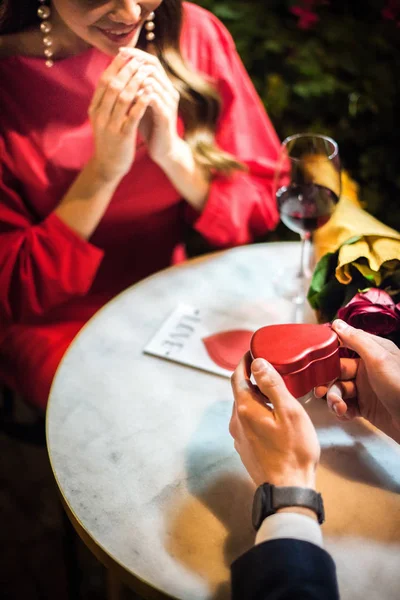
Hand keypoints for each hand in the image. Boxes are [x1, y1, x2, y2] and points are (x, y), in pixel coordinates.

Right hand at [88, 51, 151, 182]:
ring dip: (135, 82)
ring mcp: (110, 126)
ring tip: (146, 72)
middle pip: (113, 86)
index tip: (127, 55)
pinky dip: (141, 102)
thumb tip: (116, 76)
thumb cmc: (109, 140)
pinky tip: (149, 93)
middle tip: (139, 59)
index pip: (104, 81)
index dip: (116, 66)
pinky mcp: (122, 136)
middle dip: (127, 70)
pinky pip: (132, 116)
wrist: (108, 166)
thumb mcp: (103, 118)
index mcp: (94, 108)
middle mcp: (100, 115)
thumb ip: (107, 100)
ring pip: (123, 98)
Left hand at [118, 48, 180, 165]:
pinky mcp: (166, 116)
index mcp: (162, 86)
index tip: (119, 51)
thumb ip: (132, 89)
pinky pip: (154, 100)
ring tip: (120, 76)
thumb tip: (116, 73)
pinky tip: (128, 95)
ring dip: (136, 78)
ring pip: (153, 81)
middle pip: (153, 67)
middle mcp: (168, 91)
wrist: (162, 149)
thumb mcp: (139, 103)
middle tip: (119, 59)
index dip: (136, 54)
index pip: (151, 61)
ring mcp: (169, 103)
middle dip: (134, 62)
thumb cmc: (149, 126)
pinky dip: (140, 95)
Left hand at [230, 353, 319, 488]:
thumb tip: (258, 363)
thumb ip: (272, 385)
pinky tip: (273, 417)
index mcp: (245, 409)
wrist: (288, 489)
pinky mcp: (245, 448)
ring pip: (244, 408)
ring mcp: (239, 437)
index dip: (245, 362)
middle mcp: (236, 421)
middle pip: (240, 392)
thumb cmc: (294, 450)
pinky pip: (248, 423)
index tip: (255, 352)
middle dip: (252, 378)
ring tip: (275, 392)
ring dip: (256, 397)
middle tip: (270, 369)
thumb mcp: (289, 412)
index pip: (238, 376)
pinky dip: (257, 412)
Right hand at [314, 319, 399, 441]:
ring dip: (334, 399)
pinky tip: (345, 414)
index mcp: (371, 352)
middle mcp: (366, 369)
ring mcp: (365, 388)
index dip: (328, 353)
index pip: (343, 346)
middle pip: (336, 371)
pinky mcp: (364, 407)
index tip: (315, 360)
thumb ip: (356, 340)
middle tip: (320, 391)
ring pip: (338, 390)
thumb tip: (337, 323)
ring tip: (339, 407)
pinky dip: (341, 411)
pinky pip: (345, 406)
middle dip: (327, 382)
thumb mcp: (379, 358)